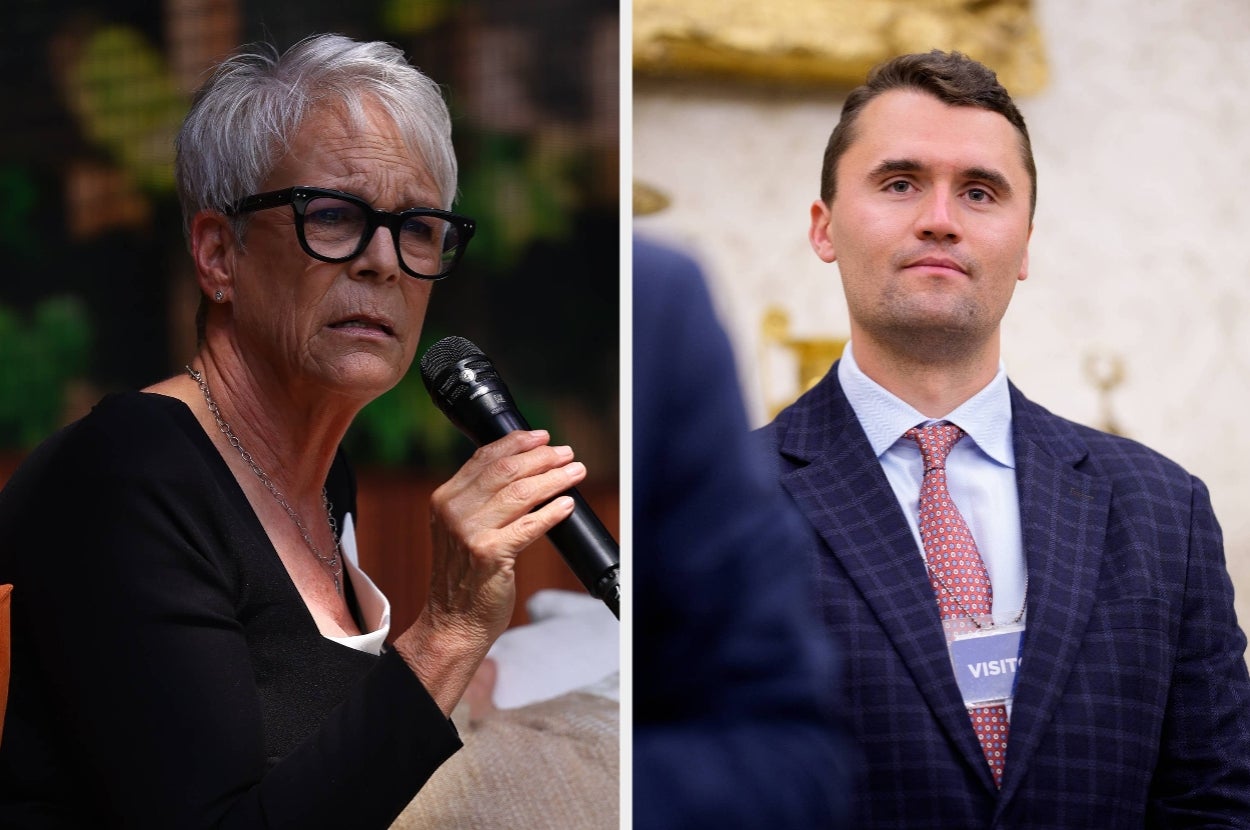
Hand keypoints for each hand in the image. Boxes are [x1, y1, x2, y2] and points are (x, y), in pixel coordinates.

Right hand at [394, 429, 584, 713]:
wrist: (453, 621)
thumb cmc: (465, 576)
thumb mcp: (461, 530)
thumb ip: (480, 501)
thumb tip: (525, 469)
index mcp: (445, 499)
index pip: (484, 457)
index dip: (517, 443)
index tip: (542, 437)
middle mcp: (453, 511)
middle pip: (506, 470)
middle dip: (542, 458)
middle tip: (567, 454)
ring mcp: (469, 532)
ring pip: (521, 492)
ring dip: (554, 478)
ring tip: (575, 472)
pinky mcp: (490, 554)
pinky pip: (530, 525)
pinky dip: (552, 512)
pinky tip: (567, 504)